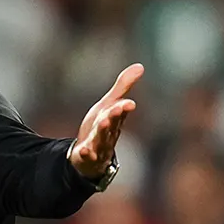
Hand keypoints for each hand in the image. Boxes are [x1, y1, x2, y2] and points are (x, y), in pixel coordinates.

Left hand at [70, 63, 142, 178]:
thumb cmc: (101, 126)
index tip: (129, 103)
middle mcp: (109, 133)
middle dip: (115, 116)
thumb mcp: (109, 104)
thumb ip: (122, 87)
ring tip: (104, 122)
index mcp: (115, 119)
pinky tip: (83, 150)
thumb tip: (140, 66)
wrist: (90, 155)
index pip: (121, 112)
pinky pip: (87, 156)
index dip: (124, 108)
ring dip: (102, 131)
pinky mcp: (87, 157)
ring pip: (101, 139)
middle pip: (112, 124)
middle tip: (117, 108)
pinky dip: (86, 154)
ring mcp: (99, 146)